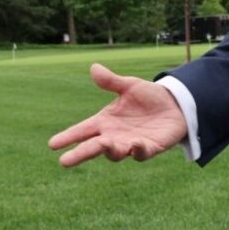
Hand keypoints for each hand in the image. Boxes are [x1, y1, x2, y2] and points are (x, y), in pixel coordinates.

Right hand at [48, 63, 187, 166]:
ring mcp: (130, 144)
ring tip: (106, 144)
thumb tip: (94, 67)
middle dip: (80, 154)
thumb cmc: (148, 97)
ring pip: (115, 154)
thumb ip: (112, 82)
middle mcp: (114, 136)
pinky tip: (135, 145)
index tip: (52, 144)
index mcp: (105, 121)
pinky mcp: (149, 149)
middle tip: (65, 161)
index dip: (68, 137)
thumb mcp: (129, 86)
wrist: (176, 105)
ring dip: (110, 151)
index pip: (82, 130)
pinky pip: (141, 153)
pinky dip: (137, 150)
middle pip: (93, 147)